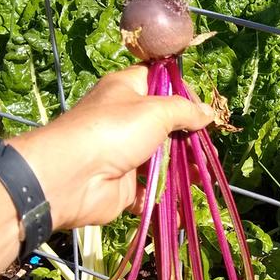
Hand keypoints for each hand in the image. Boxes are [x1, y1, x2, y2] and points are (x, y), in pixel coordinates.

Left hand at [9, 65, 213, 229]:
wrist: (72, 177)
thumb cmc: (113, 131)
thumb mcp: (155, 110)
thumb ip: (184, 110)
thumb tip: (208, 112)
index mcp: (126, 90)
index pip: (158, 81)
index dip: (181, 91)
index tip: (203, 106)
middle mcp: (124, 119)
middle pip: (163, 124)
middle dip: (187, 136)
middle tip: (207, 146)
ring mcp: (123, 154)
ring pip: (160, 159)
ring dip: (182, 168)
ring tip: (201, 175)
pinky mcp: (123, 185)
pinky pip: (150, 190)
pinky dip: (166, 196)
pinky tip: (184, 199)